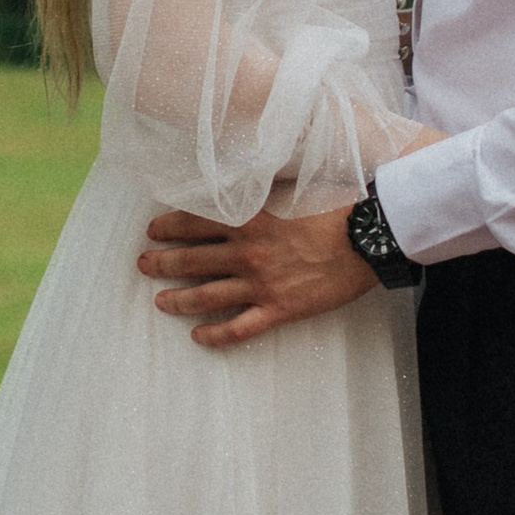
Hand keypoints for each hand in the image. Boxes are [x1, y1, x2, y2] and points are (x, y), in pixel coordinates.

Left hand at [138, 201, 373, 349]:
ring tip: (160, 302)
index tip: (153, 230)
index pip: (195, 222)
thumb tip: (242, 177)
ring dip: (178, 299)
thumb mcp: (294, 187)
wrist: (371, 237)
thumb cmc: (339, 206)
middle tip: (144, 265)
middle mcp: (248, 253)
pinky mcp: (280, 310)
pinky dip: (215, 335)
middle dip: (162, 263)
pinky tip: (198, 337)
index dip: (169, 227)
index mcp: (250, 219)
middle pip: (192, 260)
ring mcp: (262, 284)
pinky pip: (239, 328)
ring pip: (207, 296)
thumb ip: (263, 187)